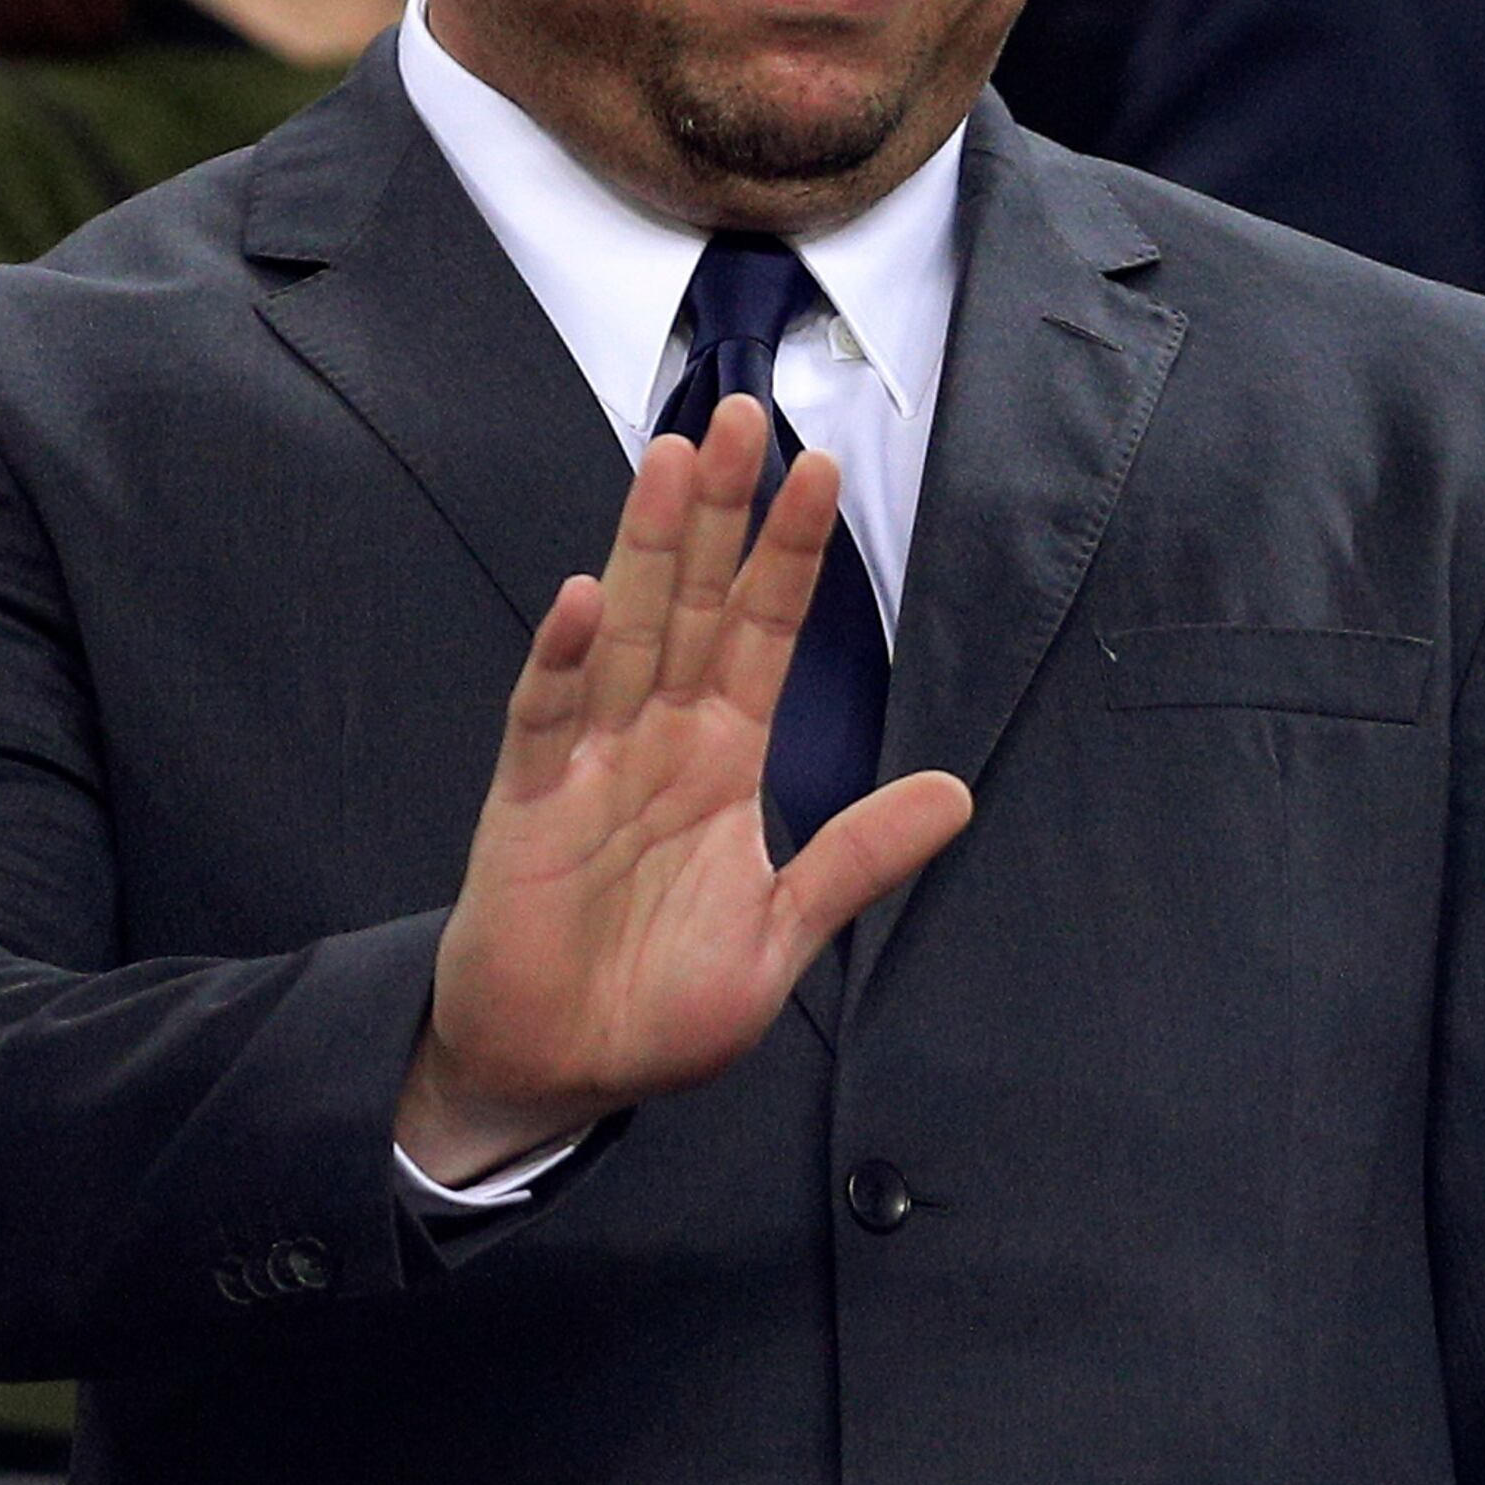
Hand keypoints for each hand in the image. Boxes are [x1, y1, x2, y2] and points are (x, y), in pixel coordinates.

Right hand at [396, 394, 972, 1183]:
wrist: (559, 1073)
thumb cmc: (658, 1005)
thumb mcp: (782, 934)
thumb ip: (857, 859)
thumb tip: (957, 793)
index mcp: (721, 762)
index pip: (763, 635)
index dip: (789, 555)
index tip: (820, 469)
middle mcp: (656, 741)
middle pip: (693, 603)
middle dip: (718, 512)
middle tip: (742, 411)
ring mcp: (588, 763)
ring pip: (625, 632)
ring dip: (647, 547)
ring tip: (671, 459)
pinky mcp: (527, 805)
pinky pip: (545, 719)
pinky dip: (562, 660)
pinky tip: (585, 597)